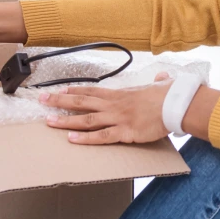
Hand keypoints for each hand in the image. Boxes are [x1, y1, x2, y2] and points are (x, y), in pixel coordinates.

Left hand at [40, 71, 173, 144]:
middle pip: (82, 102)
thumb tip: (163, 79)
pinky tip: (72, 139)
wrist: (177, 104)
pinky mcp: (125, 132)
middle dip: (61, 101)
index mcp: (121, 94)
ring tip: (49, 121)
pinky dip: (85, 138)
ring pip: (87, 119)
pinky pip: (101, 136)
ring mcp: (118, 118)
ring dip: (66, 120)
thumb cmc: (170, 95)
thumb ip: (159, 82)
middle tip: (43, 100)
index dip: (75, 91)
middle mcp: (115, 104)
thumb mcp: (162, 86)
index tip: (60, 90)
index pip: (92, 91)